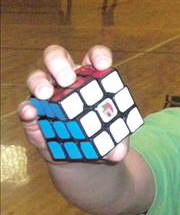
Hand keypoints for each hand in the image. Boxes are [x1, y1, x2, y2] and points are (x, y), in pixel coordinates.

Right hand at [17, 44, 128, 162]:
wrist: (86, 159)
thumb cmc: (103, 138)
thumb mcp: (115, 140)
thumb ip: (118, 142)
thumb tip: (116, 153)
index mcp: (92, 78)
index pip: (93, 57)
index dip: (98, 55)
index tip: (103, 64)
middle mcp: (66, 81)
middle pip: (57, 57)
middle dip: (59, 63)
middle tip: (67, 79)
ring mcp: (48, 97)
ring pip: (37, 78)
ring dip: (39, 83)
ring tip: (46, 93)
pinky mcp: (34, 117)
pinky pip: (26, 108)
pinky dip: (26, 109)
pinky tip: (30, 112)